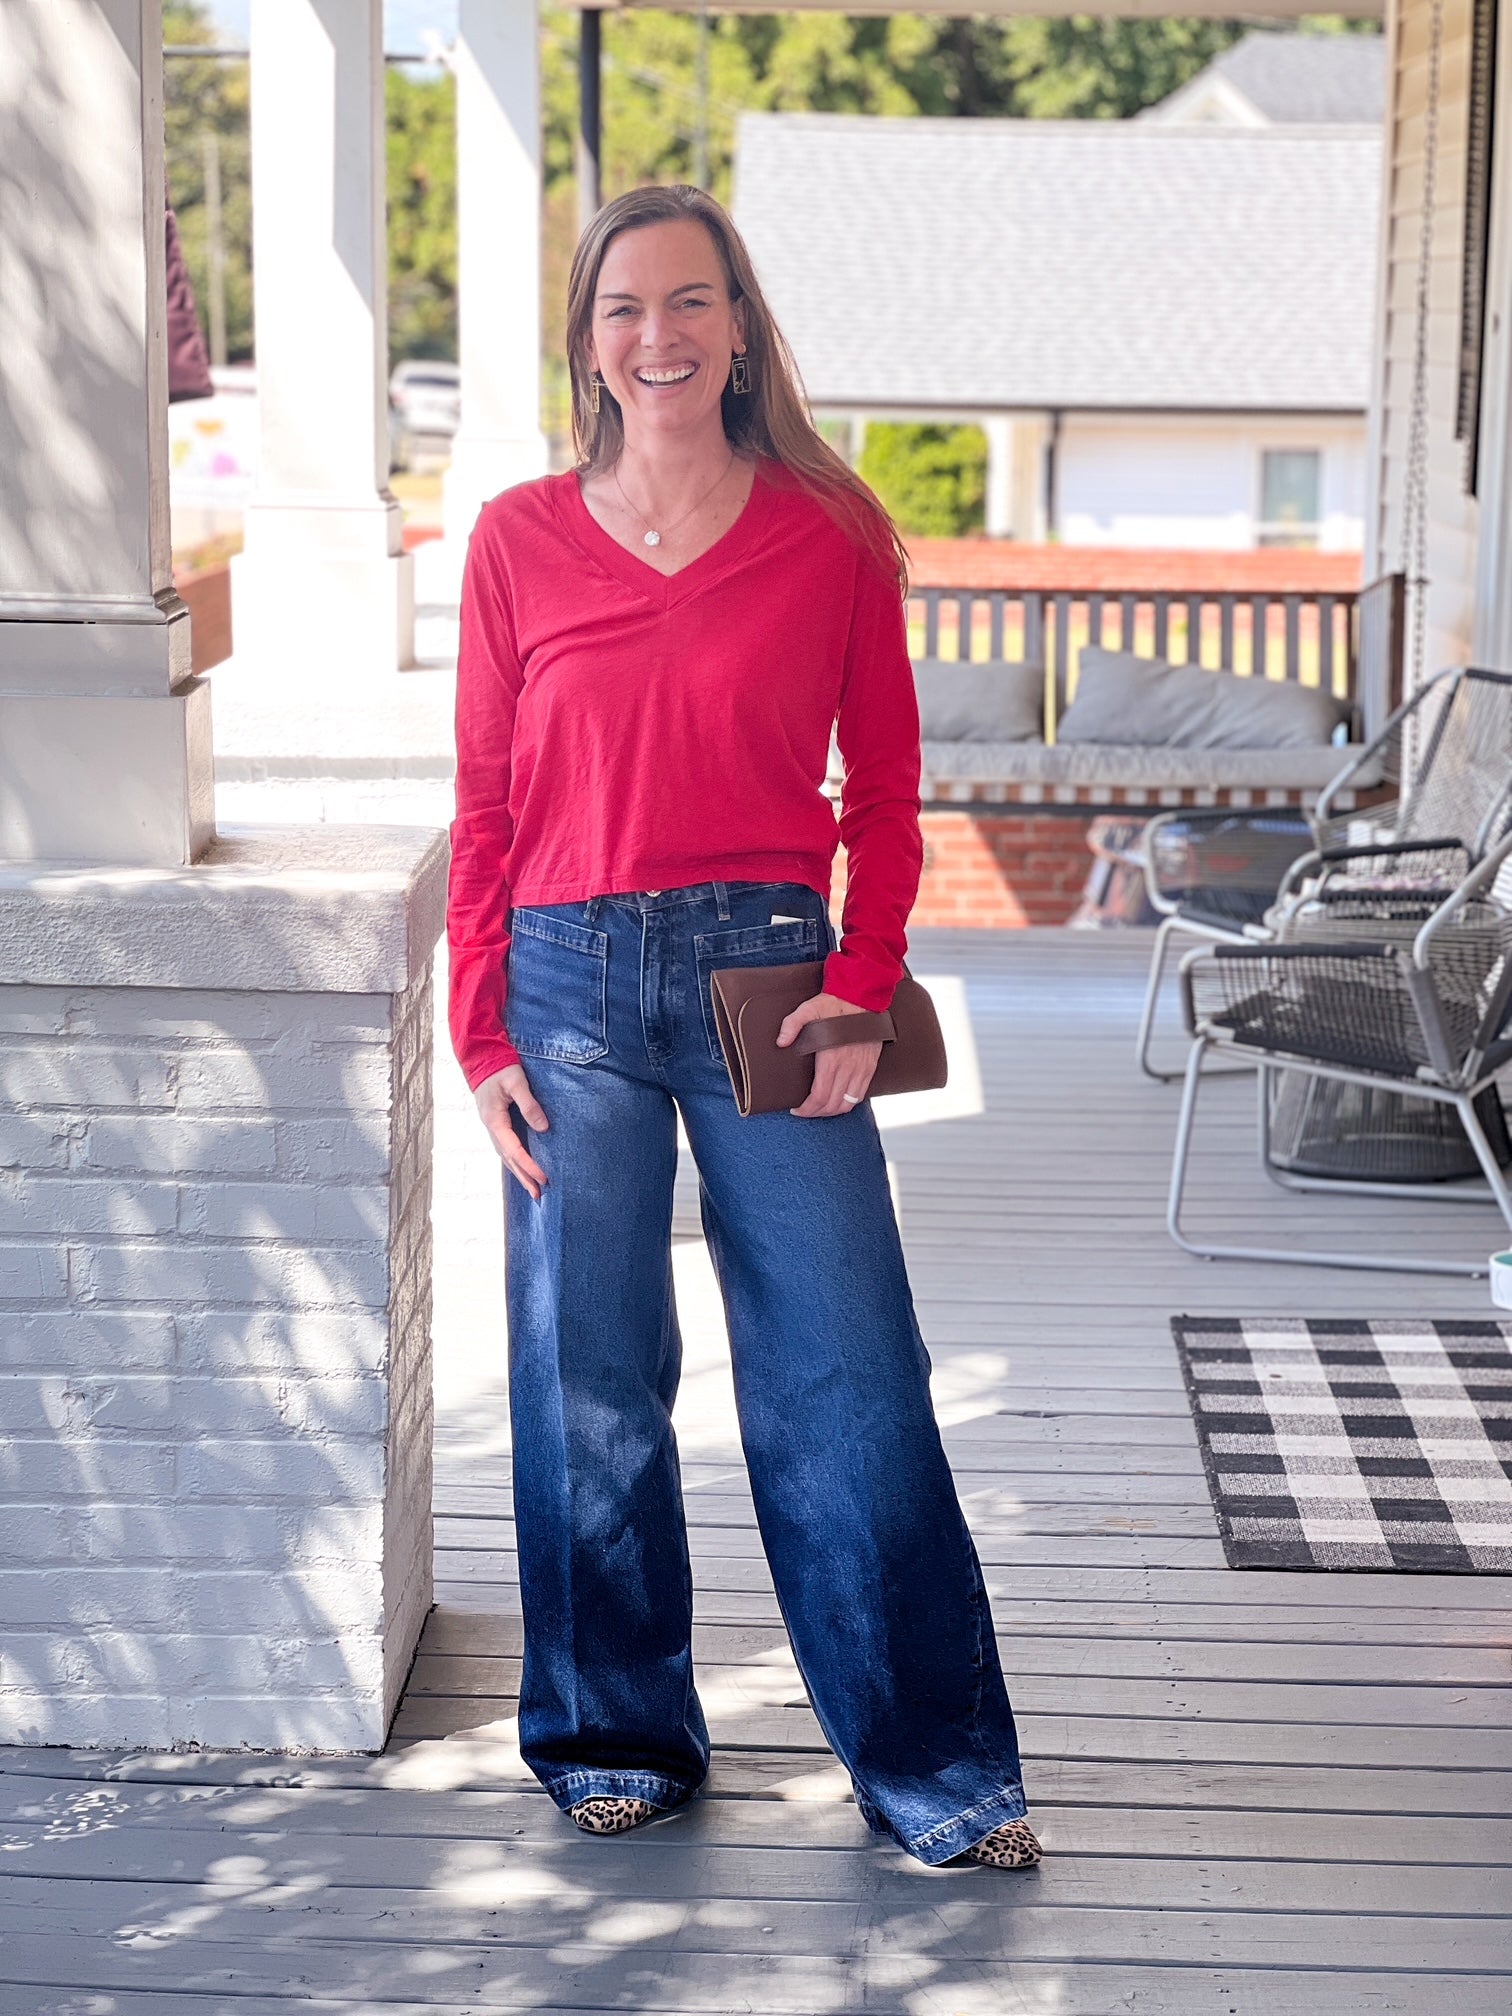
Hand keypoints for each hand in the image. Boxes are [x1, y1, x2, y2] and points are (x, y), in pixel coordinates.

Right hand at [474, 1064, 549, 1199]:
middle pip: (508, 1159)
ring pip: (505, 1156)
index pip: (514, 1150)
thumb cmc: (500, 1067)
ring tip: (532, 1188)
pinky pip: (505, 1148)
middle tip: (538, 1196)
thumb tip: (543, 1128)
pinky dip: (514, 1161)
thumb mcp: (517, 1083)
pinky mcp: (496, 1123)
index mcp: (494, 1120)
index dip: (529, 1166)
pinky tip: (521, 1167)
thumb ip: (530, 1105)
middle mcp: (491, 1127)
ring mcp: (491, 1126)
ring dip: (518, 1173)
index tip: (544, 1178)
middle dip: (523, 1178)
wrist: (482, 1057)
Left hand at [776, 991, 881, 1118]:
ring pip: (848, 1103)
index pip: (819, 1096)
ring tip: (821, 1109)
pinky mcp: (869, 1066)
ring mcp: (861, 1068)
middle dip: (816, 1113)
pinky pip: (861, 1094)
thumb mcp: (807, 1009)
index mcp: (831, 1058)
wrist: (862, 997)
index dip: (807, 1109)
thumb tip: (780, 1042)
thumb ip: (791, 1025)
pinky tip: (838, 1101)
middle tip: (805, 1111)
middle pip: (832, 1104)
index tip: (797, 1110)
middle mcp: (848, 1067)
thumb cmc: (834, 1004)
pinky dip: (849, 1103)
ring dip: (833, 1111)